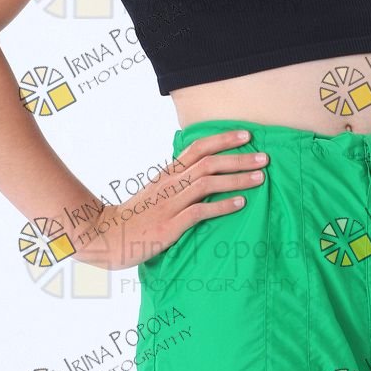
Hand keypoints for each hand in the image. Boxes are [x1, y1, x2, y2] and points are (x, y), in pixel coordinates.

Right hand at [73, 128, 269, 271]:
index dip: (223, 139)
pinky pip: (199, 211)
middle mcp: (170, 184)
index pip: (197, 148)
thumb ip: (175, 182)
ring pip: (207, 183)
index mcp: (167, 174)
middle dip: (239, 158)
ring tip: (260, 178)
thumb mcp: (153, 192)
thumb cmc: (133, 217)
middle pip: (208, 163)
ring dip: (236, 179)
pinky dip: (222, 206)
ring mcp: (169, 204)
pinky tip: (240, 203)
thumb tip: (199, 173)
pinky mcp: (170, 225)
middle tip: (265, 157)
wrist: (105, 236)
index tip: (247, 134)